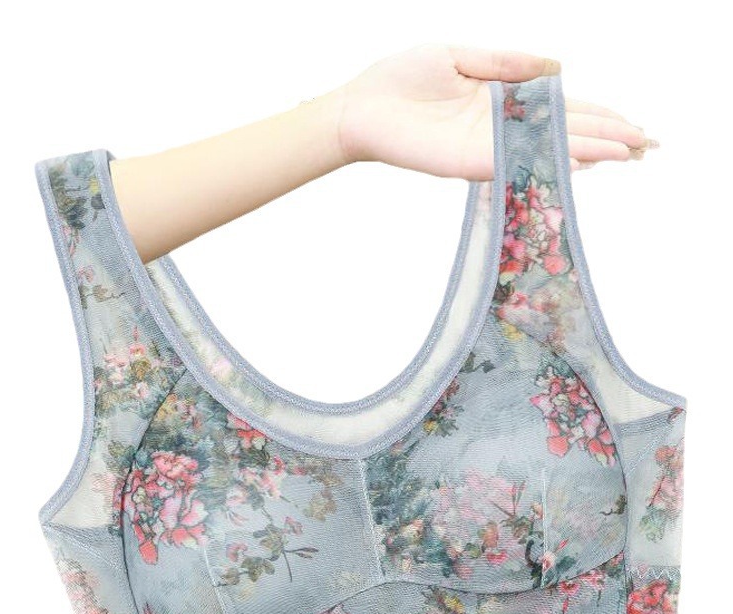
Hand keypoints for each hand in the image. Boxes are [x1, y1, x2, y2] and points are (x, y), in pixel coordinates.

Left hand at [329, 44, 656, 179]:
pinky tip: (580, 161)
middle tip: (648, 146)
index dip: (598, 114)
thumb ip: (508, 63)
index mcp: (501, 99)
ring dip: (588, 152)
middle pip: (563, 131)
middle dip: (607, 137)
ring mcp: (485, 147)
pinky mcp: (466, 162)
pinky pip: (515, 162)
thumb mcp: (462, 55)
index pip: (560, 107)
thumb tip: (559, 67)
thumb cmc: (402, 78)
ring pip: (546, 150)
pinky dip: (548, 160)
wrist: (361, 105)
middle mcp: (500, 128)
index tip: (633, 125)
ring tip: (629, 155)